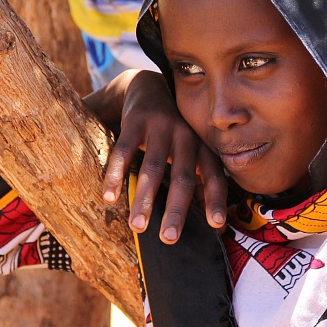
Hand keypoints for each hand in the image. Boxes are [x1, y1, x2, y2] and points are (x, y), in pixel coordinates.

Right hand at [100, 71, 227, 243]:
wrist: (149, 88)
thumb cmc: (174, 132)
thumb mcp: (192, 150)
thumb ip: (200, 179)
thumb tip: (216, 223)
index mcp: (202, 147)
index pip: (214, 176)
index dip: (216, 200)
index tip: (217, 225)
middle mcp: (185, 136)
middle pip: (182, 177)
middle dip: (176, 209)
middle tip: (169, 238)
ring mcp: (160, 128)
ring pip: (152, 168)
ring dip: (144, 199)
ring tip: (137, 227)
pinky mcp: (135, 123)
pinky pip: (124, 152)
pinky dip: (116, 175)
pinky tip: (110, 197)